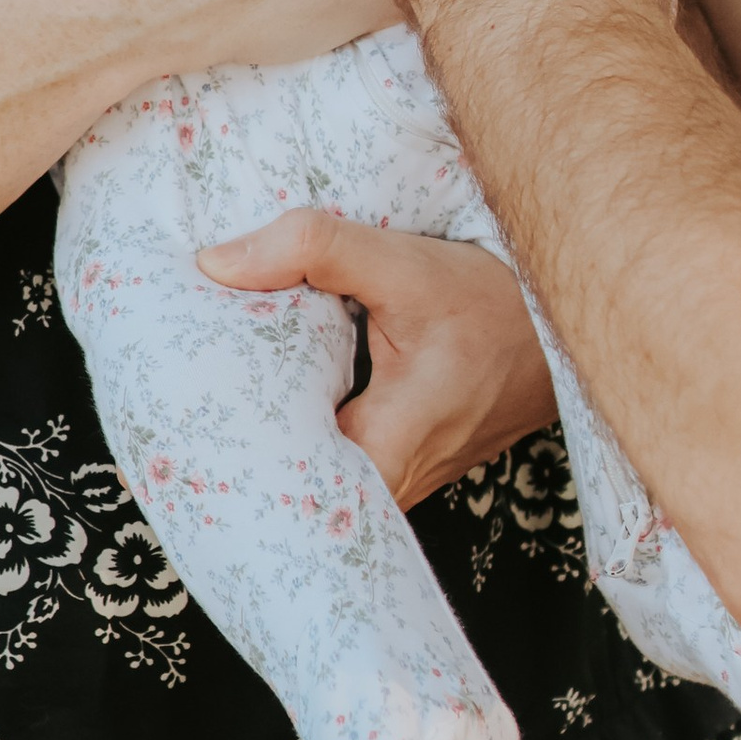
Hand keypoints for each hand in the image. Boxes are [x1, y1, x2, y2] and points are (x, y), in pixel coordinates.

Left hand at [194, 213, 557, 504]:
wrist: (571, 324)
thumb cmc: (500, 303)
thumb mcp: (408, 264)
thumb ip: (314, 249)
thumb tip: (217, 262)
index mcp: (387, 449)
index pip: (286, 490)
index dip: (226, 468)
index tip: (175, 437)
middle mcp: (395, 483)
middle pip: (292, 489)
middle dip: (233, 455)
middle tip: (168, 415)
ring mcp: (404, 479)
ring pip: (317, 479)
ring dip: (270, 445)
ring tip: (201, 408)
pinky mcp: (409, 461)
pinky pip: (342, 464)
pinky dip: (304, 434)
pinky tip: (267, 399)